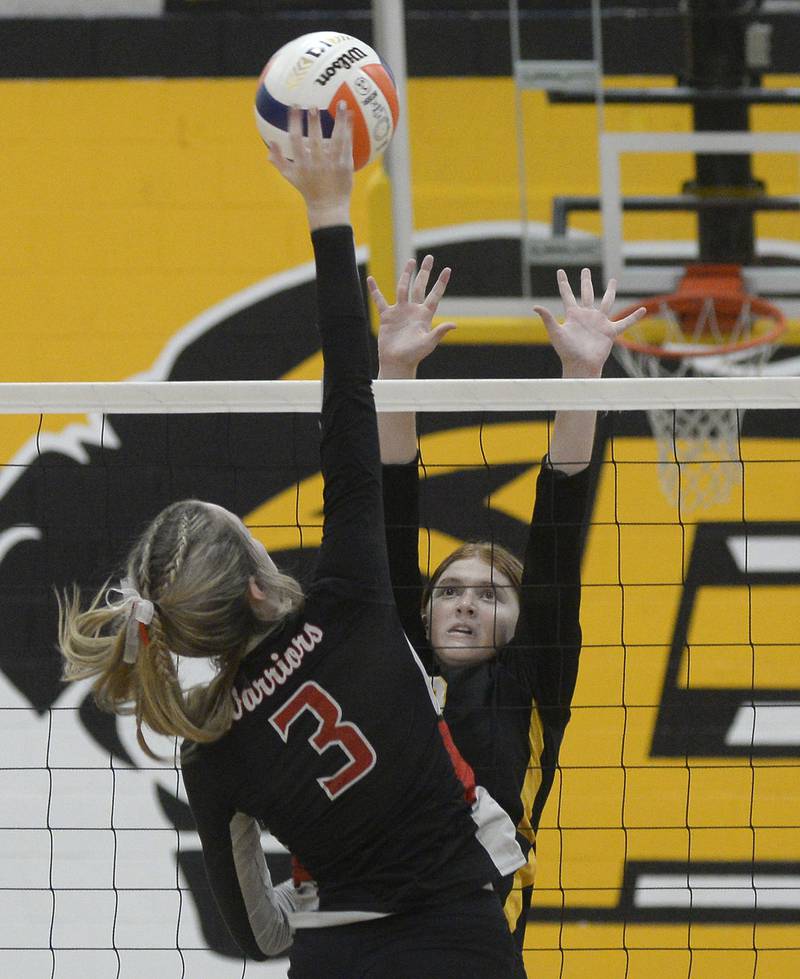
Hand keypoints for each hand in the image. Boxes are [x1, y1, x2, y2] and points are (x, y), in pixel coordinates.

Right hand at [267, 102, 352, 229]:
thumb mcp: (290, 177)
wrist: (328, 206)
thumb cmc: (308, 190)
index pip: (295, 140)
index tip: (294, 107)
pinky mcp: (345, 166)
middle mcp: (317, 163)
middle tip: (313, 105)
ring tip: (342, 103)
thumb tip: (270, 144)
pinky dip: (349, 130)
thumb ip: (278, 160)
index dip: (294, 123)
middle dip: (313, 122)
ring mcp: (332, 164)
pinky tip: (350, 116)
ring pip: (336, 140)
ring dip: (339, 121)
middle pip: (314, 140)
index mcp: (302, 164)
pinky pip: (347, 145)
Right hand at [368, 255, 456, 378]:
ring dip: (406, 275)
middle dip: (424, 272)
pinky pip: (379, 300)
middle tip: (429, 257)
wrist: (397, 362)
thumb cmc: (414, 355)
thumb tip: (454, 324)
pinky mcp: (387, 316)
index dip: (441, 282)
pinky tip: (371, 279)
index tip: (447, 269)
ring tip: (410, 261)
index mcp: (424, 315)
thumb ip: (439, 332)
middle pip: (420, 286)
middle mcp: (413, 310)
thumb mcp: (428, 343)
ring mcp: (400, 311)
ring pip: (402, 288)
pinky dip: (375, 290)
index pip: (435, 294)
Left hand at [533, 268, 645, 378]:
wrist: (581, 365)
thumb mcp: (556, 333)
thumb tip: (535, 307)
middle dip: (586, 281)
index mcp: (573, 315)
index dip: (563, 283)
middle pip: (587, 293)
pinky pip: (624, 323)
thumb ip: (548, 319)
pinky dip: (634, 317)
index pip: (567, 295)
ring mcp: (599, 322)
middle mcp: (586, 316)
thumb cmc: (567, 352)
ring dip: (610, 291)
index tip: (560, 271)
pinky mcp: (610, 331)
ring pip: (606, 302)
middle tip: (586, 270)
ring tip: (613, 280)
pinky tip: (643, 310)